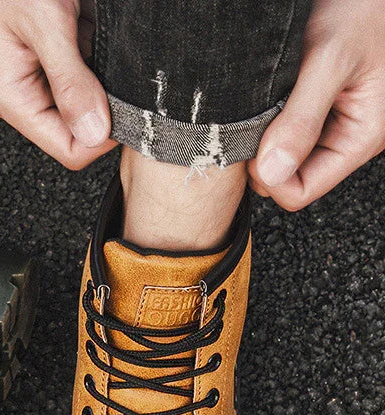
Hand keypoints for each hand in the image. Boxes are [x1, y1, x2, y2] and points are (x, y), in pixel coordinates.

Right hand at [0, 0, 115, 169]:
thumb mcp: (46, 26)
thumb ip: (70, 82)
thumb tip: (94, 132)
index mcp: (12, 98)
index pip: (67, 149)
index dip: (101, 136)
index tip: (123, 105)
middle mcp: (23, 97)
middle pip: (77, 132)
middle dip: (104, 107)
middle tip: (114, 67)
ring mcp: (38, 81)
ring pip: (86, 107)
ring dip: (103, 83)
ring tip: (97, 42)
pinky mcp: (53, 63)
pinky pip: (86, 79)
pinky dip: (101, 63)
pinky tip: (94, 34)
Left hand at [249, 0, 384, 210]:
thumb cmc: (360, 7)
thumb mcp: (330, 60)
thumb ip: (302, 119)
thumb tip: (272, 171)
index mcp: (361, 137)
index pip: (300, 192)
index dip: (270, 176)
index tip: (257, 141)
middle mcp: (345, 139)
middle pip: (285, 181)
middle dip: (263, 158)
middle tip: (258, 116)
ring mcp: (328, 129)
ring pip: (277, 161)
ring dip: (262, 139)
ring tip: (266, 102)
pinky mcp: (311, 114)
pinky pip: (277, 137)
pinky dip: (263, 124)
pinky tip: (266, 98)